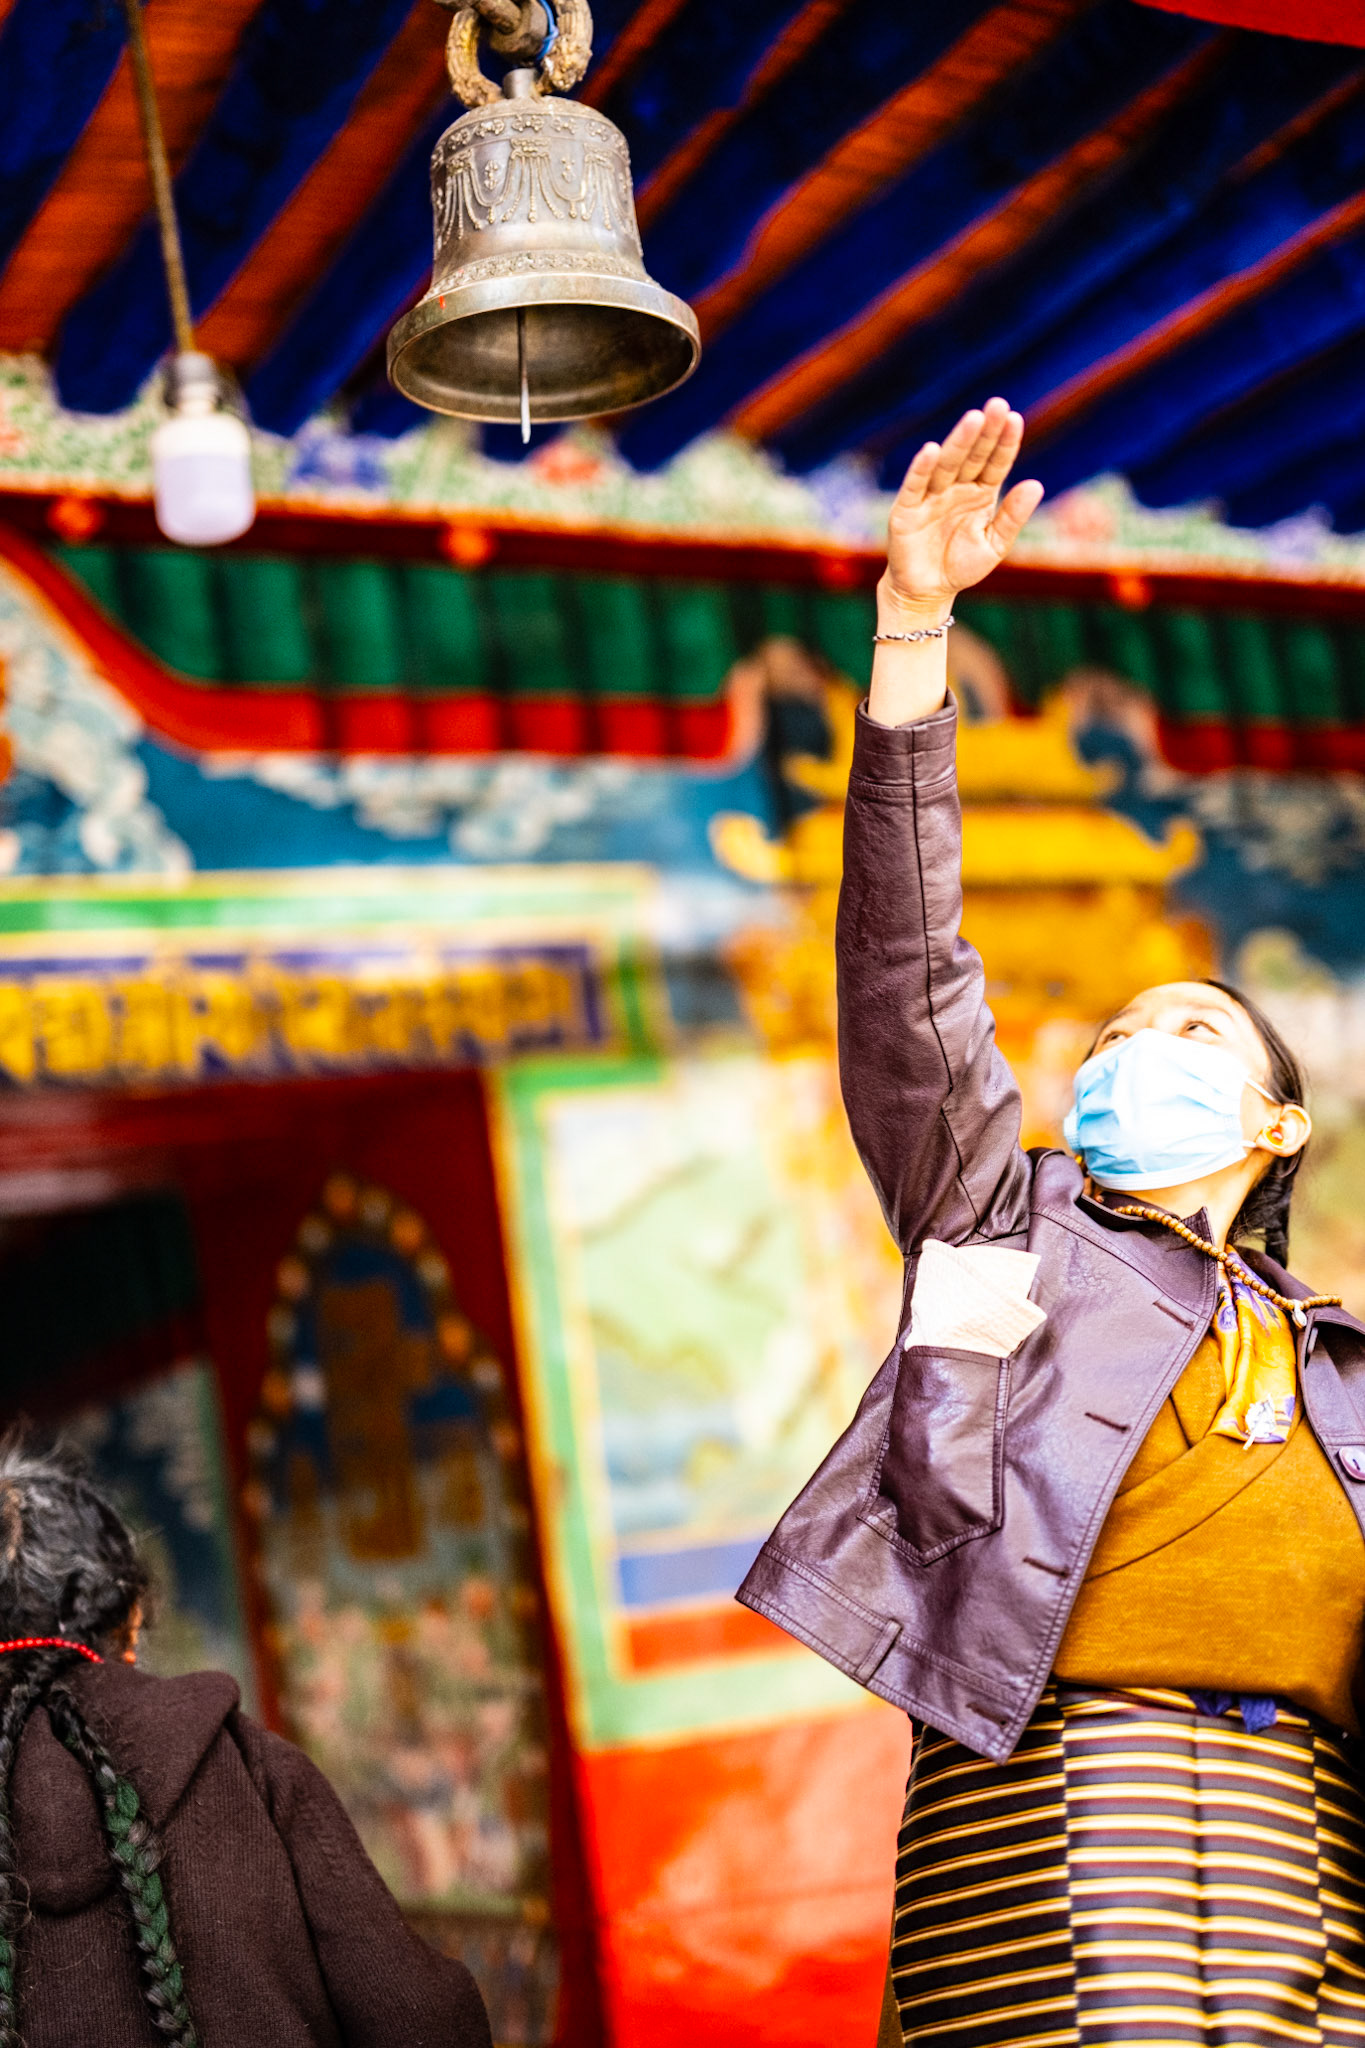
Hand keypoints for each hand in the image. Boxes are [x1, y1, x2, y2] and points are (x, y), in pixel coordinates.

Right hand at [881, 399, 1042, 621]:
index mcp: (980, 494)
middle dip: (984, 432)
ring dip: (958, 442)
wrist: (926, 593)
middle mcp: (956, 489)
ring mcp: (931, 497)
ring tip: (973, 419)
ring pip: (947, 465)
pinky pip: (915, 486)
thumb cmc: (960, 566)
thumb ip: (1013, 516)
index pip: (995, 463)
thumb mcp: (994, 545)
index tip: (1014, 419)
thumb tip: (1037, 485)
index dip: (1004, 442)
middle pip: (973, 456)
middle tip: (996, 405)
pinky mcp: (907, 510)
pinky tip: (931, 450)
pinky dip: (921, 469)